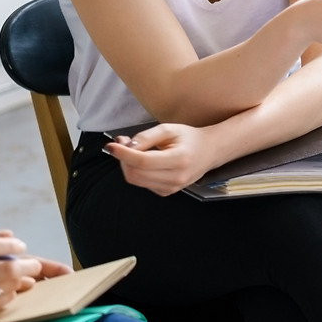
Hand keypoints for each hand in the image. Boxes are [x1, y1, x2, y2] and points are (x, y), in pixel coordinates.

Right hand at [0, 237, 44, 321]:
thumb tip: (11, 235)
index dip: (10, 244)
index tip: (21, 246)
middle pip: (9, 268)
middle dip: (29, 265)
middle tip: (34, 265)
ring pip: (11, 284)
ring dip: (21, 278)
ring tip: (18, 275)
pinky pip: (6, 299)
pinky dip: (12, 291)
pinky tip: (6, 288)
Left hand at [105, 123, 219, 194]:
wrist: (210, 151)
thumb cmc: (190, 138)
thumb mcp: (169, 129)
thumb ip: (146, 137)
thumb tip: (125, 146)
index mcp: (179, 159)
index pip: (143, 161)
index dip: (123, 154)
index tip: (111, 145)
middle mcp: (176, 177)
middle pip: (136, 174)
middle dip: (123, 159)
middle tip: (122, 144)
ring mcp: (172, 188)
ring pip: (136, 181)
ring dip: (128, 166)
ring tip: (132, 150)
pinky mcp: (167, 192)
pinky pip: (143, 184)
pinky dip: (137, 172)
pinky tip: (143, 162)